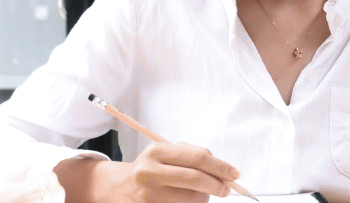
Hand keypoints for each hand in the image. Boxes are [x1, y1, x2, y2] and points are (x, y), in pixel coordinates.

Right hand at [58, 141, 239, 202]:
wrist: (116, 188)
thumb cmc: (148, 169)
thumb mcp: (164, 154)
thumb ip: (190, 155)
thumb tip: (221, 169)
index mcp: (156, 152)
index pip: (197, 158)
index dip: (220, 166)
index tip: (234, 173)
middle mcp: (150, 172)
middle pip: (195, 179)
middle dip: (217, 184)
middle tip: (227, 188)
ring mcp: (148, 195)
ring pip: (191, 198)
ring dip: (204, 198)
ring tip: (204, 194)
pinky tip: (191, 200)